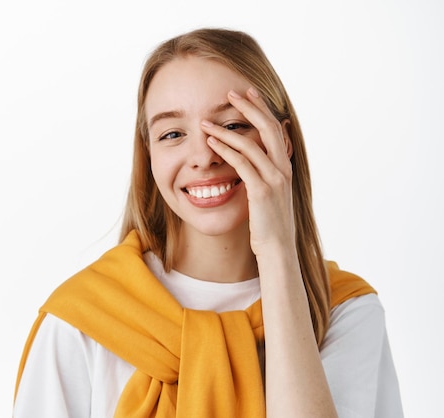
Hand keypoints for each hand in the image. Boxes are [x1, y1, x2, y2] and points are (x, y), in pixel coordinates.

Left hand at [201, 87, 294, 256]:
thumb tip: (255, 161)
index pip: (274, 128)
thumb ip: (264, 175)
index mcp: (285, 166)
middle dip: (248, 107)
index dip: (262, 108)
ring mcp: (274, 179)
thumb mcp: (270, 195)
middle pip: (267, 127)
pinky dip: (226, 150)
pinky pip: (242, 164)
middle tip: (231, 92)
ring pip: (250, 144)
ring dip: (226, 129)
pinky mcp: (262, 191)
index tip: (248, 93)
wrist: (277, 250)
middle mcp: (283, 169)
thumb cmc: (269, 224)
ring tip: (208, 121)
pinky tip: (212, 143)